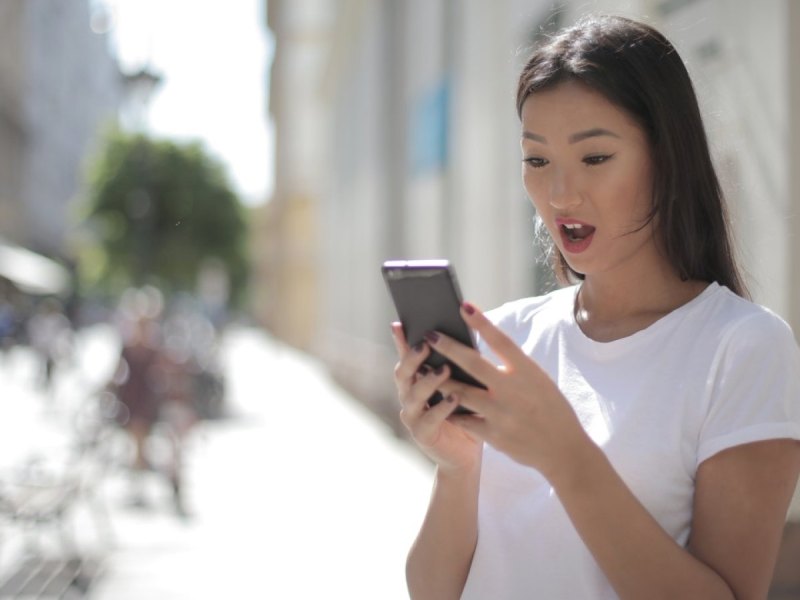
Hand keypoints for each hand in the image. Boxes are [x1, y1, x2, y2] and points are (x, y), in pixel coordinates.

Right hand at [391, 322, 481, 473]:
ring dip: (428, 381)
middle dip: (413, 358)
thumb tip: (464, 332)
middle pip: (403, 373)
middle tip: (426, 344)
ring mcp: (413, 417)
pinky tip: (454, 398)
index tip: (399, 324)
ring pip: (413, 395)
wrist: (465, 453)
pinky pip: (428, 420)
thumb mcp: (462, 384)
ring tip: (445, 369)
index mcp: (416, 380)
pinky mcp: (423, 435)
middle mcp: (409, 396)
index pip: (406, 356)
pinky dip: (441, 408)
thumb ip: (456, 365)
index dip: (400, 341)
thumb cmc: (465, 412)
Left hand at [427, 303, 588, 478]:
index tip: (463, 306)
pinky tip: (436, 400)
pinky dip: (449, 409)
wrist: (564, 450)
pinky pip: (463, 419)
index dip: (481, 322)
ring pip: (460, 392)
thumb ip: (514, 366)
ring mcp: (501, 413)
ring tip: (421, 369)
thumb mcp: (539, 381)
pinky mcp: (493, 435)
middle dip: (448, 347)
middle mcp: (513, 390)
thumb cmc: (550, 409)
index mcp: (528, 372)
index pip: (501, 341)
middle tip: (429, 334)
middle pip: (473, 363)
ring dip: (440, 379)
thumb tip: (484, 346)